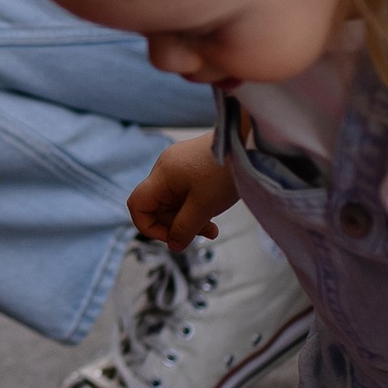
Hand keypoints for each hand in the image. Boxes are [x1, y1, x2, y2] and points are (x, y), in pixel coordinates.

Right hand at [129, 135, 234, 255]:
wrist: (250, 142)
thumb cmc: (225, 171)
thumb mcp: (203, 207)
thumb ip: (184, 229)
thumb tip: (174, 246)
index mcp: (162, 175)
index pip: (138, 205)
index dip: (149, 227)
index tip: (173, 237)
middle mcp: (166, 167)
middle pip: (159, 206)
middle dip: (178, 224)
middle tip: (203, 232)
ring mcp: (180, 164)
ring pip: (174, 201)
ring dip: (190, 218)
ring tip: (212, 227)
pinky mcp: (193, 164)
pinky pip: (186, 191)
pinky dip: (197, 205)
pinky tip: (213, 210)